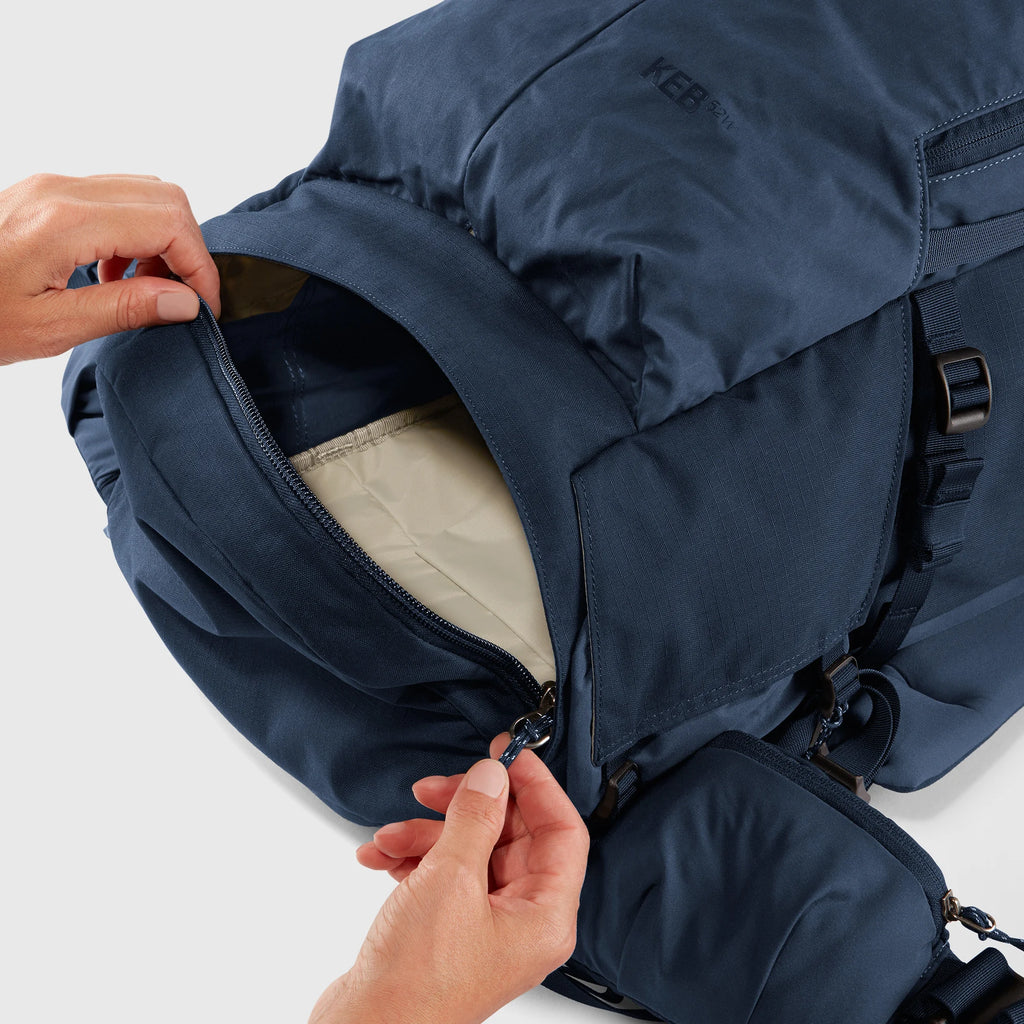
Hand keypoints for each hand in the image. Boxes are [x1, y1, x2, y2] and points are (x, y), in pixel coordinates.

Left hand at [0, 172, 220, 364]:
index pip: (168, 223)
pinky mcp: (45, 194)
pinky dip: (136, 233)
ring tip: (151, 289)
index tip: (205, 306)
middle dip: (189, 249)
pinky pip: (113, 198)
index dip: (201, 266)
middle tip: (185, 297)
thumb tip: (185, 301)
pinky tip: (118, 275)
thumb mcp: (51, 327)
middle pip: (165, 197)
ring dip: (164, 240)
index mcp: (64, 221)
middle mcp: (60, 191)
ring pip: (143, 192)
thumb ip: (125, 308)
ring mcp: (51, 187)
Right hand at [309, 733, 590, 1023]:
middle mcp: (524, 921)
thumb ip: (475, 817)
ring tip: (393, 834)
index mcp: (546, 915)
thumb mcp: (450, 879)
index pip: (563, 830)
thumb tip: (492, 775)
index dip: (536, 785)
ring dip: (427, 833)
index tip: (506, 752)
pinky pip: (444, 875)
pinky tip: (382, 856)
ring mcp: (487, 926)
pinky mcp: (452, 930)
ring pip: (470, 852)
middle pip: (511, 836)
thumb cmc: (416, 982)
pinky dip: (414, 858)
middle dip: (466, 807)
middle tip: (435, 788)